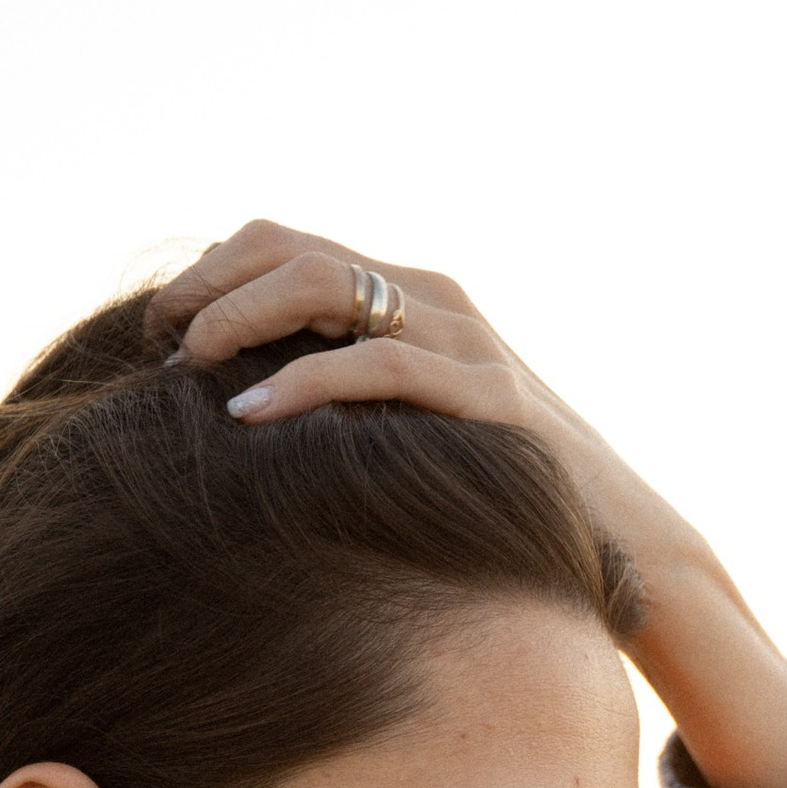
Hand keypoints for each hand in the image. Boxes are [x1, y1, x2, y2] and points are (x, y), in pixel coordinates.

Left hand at [152, 222, 786, 787]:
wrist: (626, 544)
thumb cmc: (504, 504)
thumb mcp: (416, 440)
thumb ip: (354, 410)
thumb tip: (246, 433)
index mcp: (413, 299)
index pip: (290, 243)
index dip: (214, 271)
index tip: (161, 328)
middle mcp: (437, 301)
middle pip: (293, 247)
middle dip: (211, 286)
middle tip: (162, 343)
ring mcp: (467, 343)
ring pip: (328, 286)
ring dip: (242, 318)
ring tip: (189, 368)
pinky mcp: (489, 400)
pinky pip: (379, 368)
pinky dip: (304, 383)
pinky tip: (250, 417)